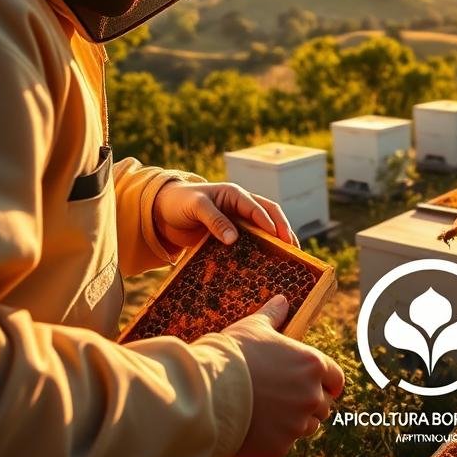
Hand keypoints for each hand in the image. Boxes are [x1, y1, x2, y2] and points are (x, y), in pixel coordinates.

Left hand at [152, 181, 299, 249]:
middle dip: (284, 230)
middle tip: (294, 249)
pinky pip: (251, 240)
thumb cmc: (179, 202)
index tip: (282, 239)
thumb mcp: (196, 207)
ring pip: (264, 228)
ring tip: (289, 257)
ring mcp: (238, 220)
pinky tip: (267, 262)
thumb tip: (234, 239)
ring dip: (277, 240)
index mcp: (235, 194)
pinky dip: (262, 248)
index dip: (271, 223)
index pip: (258, 208)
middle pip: (270, 215)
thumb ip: (215, 220)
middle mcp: (241, 206)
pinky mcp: (231, 234)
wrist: (162, 212)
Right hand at [223, 295, 345, 456]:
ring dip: (296, 421)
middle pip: (324, 404)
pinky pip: (285, 443)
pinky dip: (275, 437)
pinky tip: (257, 427)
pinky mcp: (280, 446)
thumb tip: (281, 300)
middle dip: (310, 402)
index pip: (336, 379)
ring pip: (308, 426)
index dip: (328, 382)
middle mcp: (312, 395)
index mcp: (313, 365)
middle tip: (287, 398)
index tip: (319, 384)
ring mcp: (297, 423)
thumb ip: (273, 315)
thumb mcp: (254, 327)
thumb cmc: (233, 353)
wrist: (208, 392)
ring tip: (272, 413)